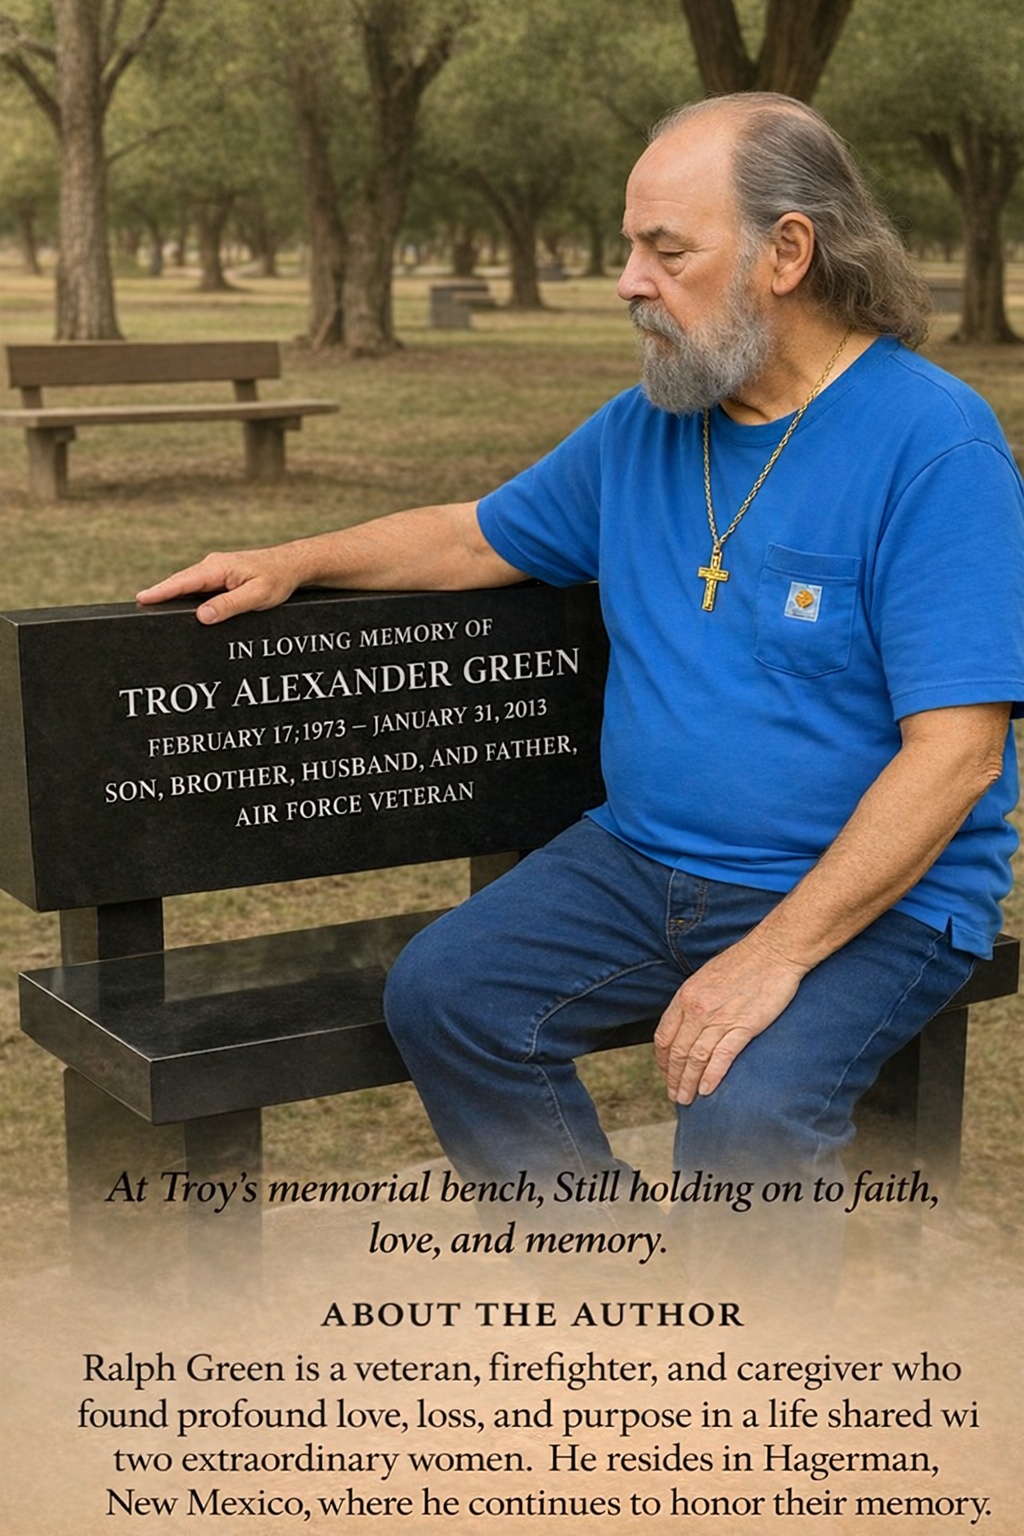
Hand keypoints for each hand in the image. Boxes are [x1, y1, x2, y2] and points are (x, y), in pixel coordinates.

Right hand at [136, 546, 301, 623]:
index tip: (141, 598)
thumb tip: (201, 616)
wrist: (292, 565)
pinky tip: (178, 605)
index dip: (161, 591)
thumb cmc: (277, 579)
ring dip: (171, 594)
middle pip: (180, 582)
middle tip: (138, 607)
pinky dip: (185, 594)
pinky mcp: (220, 576)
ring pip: (188, 584)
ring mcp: (215, 570)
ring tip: (150, 607)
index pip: (183, 581)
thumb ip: (229, 605)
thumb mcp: (256, 596)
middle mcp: (212, 565)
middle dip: (159, 593)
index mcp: (218, 568)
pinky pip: (197, 586)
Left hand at [654, 935, 805, 1104]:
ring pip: (696, 1058)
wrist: (773, 952)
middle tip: (674, 1094)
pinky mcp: (743, 1026)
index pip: (664, 1036)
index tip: (666, 1073)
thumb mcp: (706, 977)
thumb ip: (694, 1001)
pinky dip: (711, 1076)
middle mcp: (698, 1009)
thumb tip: (687, 1023)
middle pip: (678, 1052)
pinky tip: (707, 1089)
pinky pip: (721, 1057)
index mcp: (686, 996)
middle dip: (673, 1077)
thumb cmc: (743, 962)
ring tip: (686, 1098)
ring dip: (688, 1082)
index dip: (663, 1060)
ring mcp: (720, 1018)